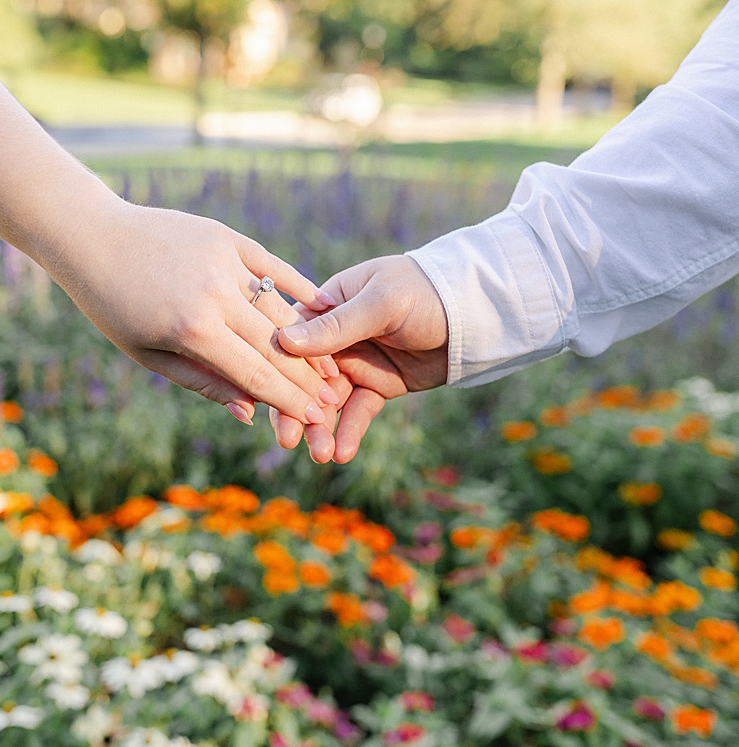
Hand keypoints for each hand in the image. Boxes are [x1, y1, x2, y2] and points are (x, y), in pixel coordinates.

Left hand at [43, 201, 343, 430]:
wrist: (93, 238)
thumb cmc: (113, 306)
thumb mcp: (149, 354)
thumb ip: (204, 382)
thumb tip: (251, 413)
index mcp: (193, 330)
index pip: (256, 373)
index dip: (289, 399)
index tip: (315, 417)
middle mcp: (215, 293)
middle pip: (276, 345)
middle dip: (308, 377)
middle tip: (333, 400)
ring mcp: (224, 261)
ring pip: (279, 308)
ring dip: (309, 339)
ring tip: (330, 365)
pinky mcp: (226, 237)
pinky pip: (272, 267)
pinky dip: (298, 287)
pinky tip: (321, 307)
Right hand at [273, 254, 449, 461]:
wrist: (477, 311)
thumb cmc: (426, 291)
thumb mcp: (381, 303)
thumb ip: (336, 326)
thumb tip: (284, 341)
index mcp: (325, 306)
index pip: (291, 339)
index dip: (279, 369)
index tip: (268, 397)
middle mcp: (333, 338)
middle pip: (303, 377)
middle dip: (294, 408)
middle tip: (288, 440)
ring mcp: (355, 363)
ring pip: (328, 400)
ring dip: (321, 428)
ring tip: (320, 455)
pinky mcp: (378, 386)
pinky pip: (358, 412)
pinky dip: (350, 431)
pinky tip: (343, 453)